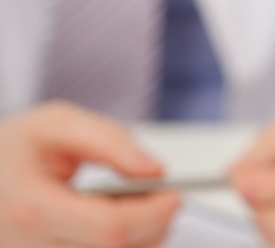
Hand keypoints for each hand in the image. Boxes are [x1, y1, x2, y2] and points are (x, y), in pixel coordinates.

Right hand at [0, 101, 180, 247]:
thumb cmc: (10, 151)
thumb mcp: (56, 123)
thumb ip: (110, 141)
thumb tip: (153, 170)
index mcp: (30, 209)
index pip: (109, 229)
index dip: (152, 213)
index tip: (173, 194)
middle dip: (153, 224)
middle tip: (160, 195)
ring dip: (139, 237)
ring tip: (131, 203)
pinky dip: (120, 245)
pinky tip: (114, 219)